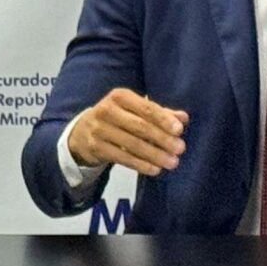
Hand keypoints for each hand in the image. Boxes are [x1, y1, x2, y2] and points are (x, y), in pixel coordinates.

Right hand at [69, 88, 187, 175]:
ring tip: (172, 162)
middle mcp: (107, 110)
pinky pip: (122, 158)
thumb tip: (184, 118)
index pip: (146, 108)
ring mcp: (99, 130)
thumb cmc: (117, 118)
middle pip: (140, 126)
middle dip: (162, 139)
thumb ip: (159, 113)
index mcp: (120, 96)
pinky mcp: (96, 148)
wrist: (82, 132)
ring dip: (155, 154)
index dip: (163, 119)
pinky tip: (155, 169)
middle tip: (180, 148)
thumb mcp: (134, 110)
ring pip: (132, 144)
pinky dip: (141, 164)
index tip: (179, 130)